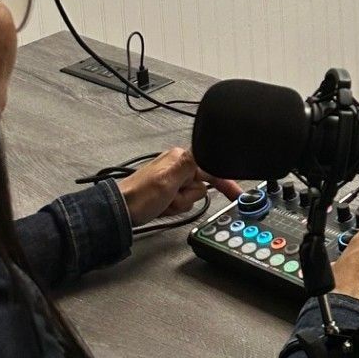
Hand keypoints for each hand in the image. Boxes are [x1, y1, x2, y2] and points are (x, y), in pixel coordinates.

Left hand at [117, 148, 239, 226]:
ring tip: (164, 203)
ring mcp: (173, 180)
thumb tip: (206, 146)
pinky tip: (163, 206)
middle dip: (188, 197)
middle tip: (172, 198)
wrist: (121, 212)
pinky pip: (183, 202)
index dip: (224, 181)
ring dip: (180, 203)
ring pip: (193, 196)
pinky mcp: (168, 192)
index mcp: (180, 158)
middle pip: (201, 186)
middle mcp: (178, 166)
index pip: (211, 167)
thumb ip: (190, 164)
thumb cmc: (140, 196)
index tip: (237, 193)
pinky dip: (175, 207)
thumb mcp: (168, 180)